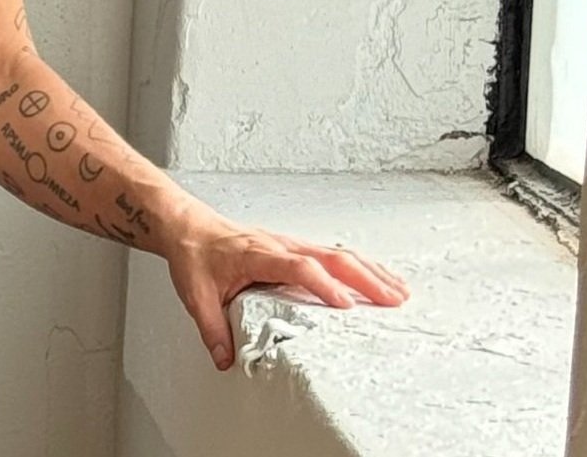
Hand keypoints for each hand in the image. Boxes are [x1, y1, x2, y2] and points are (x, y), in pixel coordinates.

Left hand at [159, 203, 410, 370]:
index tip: (346, 306)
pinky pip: (331, 254)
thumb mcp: (196, 294)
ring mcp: (288, 244)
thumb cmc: (195, 253)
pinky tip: (376, 278)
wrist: (188, 226)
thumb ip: (212, 328)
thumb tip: (226, 359)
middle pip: (330, 257)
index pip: (297, 267)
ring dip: (369, 271)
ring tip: (399, 291)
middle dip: (365, 279)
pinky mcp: (292, 247)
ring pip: (337, 253)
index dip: (324, 285)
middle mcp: (279, 246)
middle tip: (393, 300)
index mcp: (257, 254)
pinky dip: (358, 265)